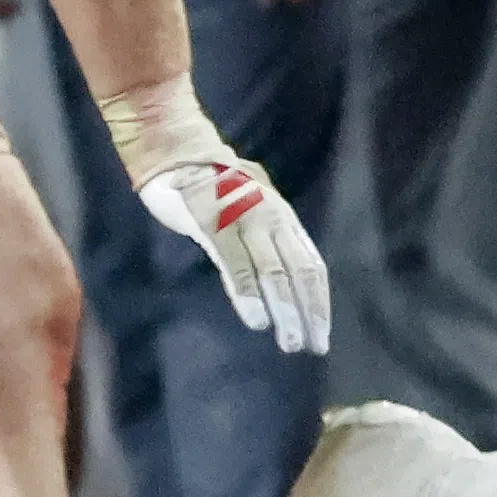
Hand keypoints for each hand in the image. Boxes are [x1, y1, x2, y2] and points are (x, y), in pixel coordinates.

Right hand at [99, 72, 330, 352]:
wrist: (174, 149)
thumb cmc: (211, 186)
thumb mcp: (249, 210)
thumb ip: (266, 240)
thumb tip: (281, 279)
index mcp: (282, 218)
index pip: (311, 265)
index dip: (318, 302)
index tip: (322, 336)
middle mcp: (271, 218)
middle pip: (299, 271)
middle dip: (309, 313)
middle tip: (314, 347)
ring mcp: (244, 219)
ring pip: (274, 272)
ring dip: (285, 310)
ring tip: (290, 342)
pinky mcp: (215, 223)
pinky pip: (237, 264)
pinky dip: (250, 294)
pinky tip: (257, 321)